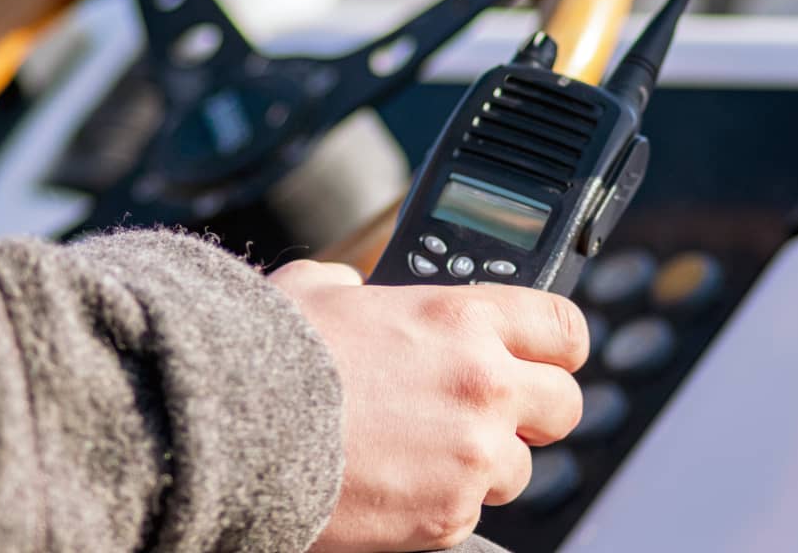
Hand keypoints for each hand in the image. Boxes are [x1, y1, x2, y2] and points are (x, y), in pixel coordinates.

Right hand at [268, 260, 587, 552]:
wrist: (232, 427)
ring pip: (521, 469)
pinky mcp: (447, 514)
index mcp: (462, 317)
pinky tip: (394, 483)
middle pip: (565, 405)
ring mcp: (472, 453)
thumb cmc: (270, 352)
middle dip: (533, 412)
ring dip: (483, 463)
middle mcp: (484, 382)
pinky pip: (469, 511)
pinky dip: (440, 502)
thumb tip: (355, 289)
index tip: (541, 357)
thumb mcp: (317, 289)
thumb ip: (356, 284)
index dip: (555, 346)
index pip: (564, 328)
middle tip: (489, 412)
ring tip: (423, 454)